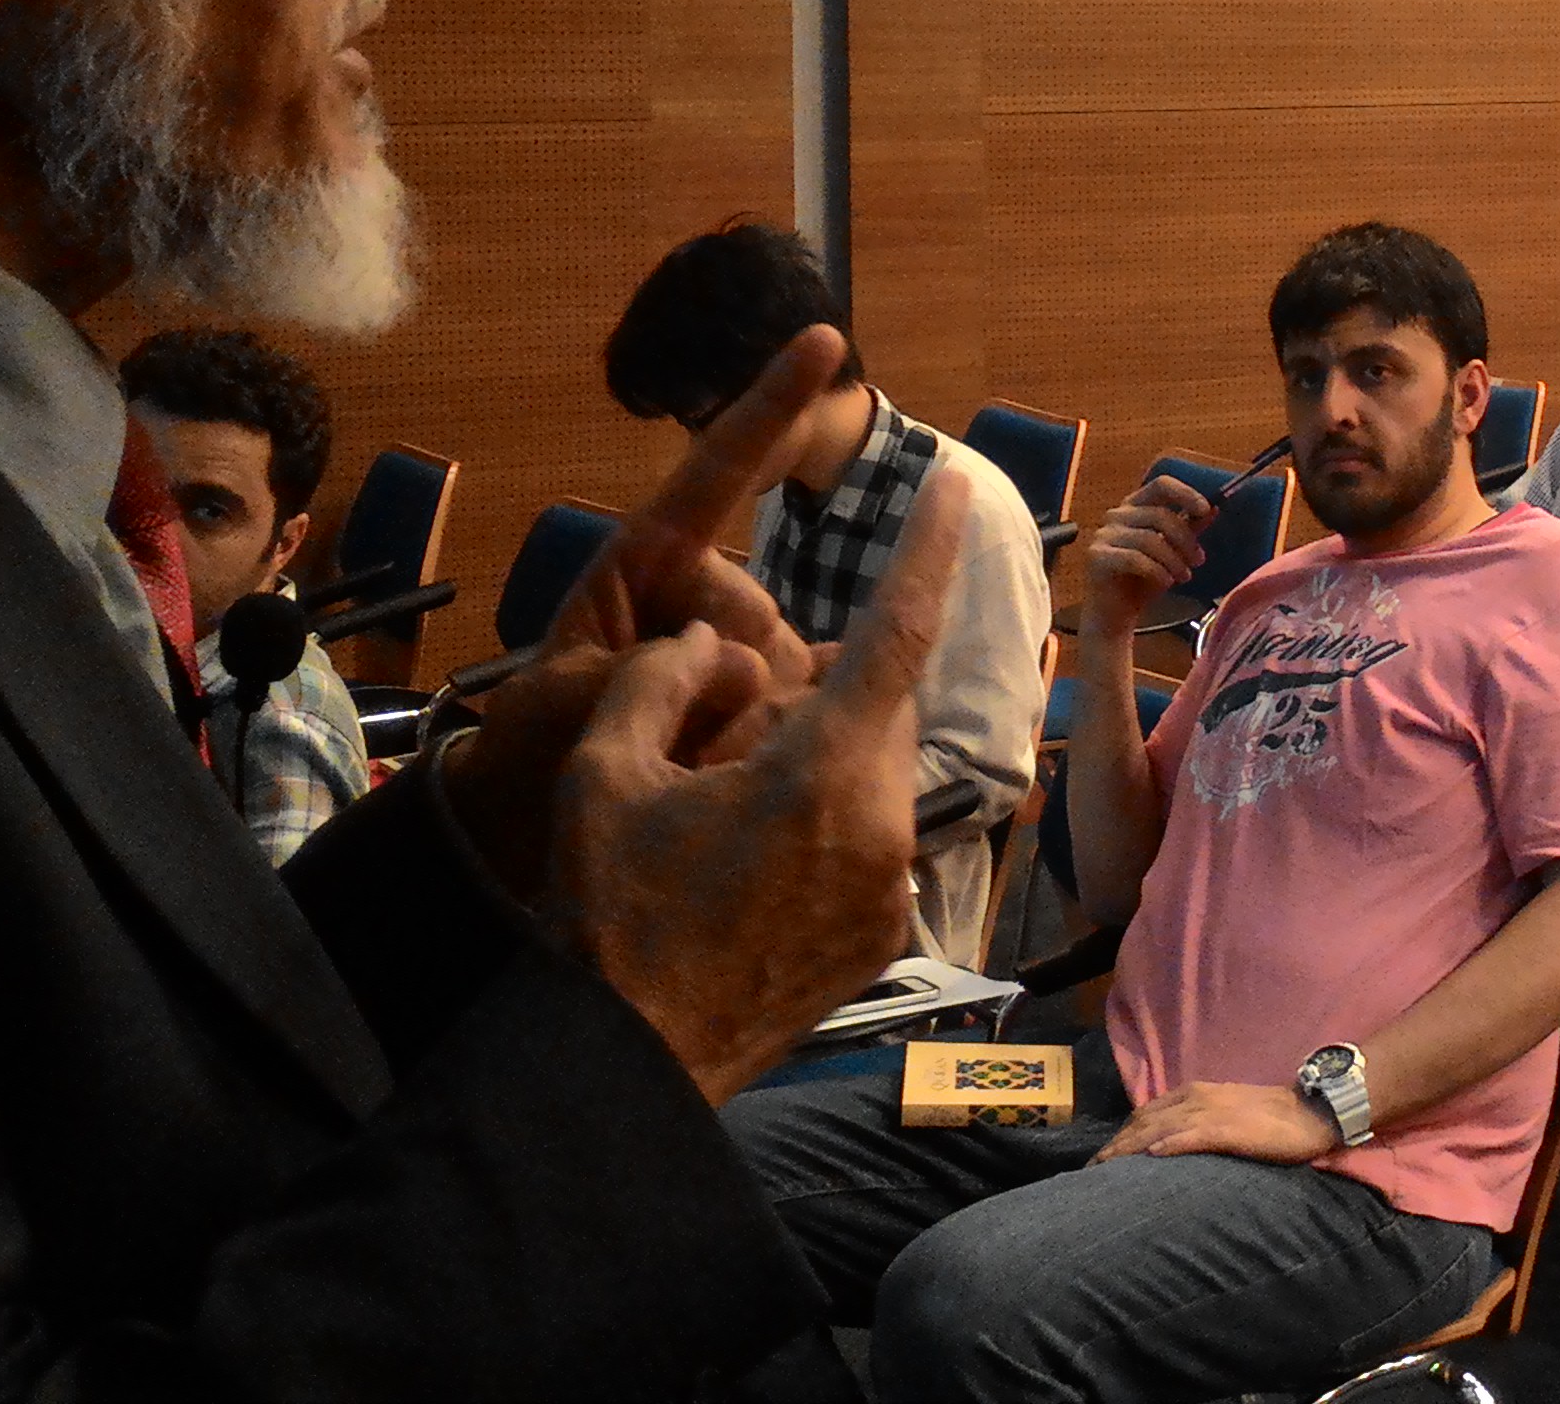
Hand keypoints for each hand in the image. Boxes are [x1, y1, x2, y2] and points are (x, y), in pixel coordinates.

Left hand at [443, 327, 855, 901]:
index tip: (823, 339)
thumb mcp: (561, 707)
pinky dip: (814, 721)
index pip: (713, 474)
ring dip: (747, 725)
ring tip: (679, 770)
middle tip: (658, 737)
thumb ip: (643, 680)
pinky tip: (822, 750)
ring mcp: (733, 653)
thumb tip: (752, 670)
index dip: (766, 407)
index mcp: (645, 566)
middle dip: (724, 677)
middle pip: (758, 614)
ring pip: (785, 670)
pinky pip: (812, 699)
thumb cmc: (528, 750)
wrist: (526, 833)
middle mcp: (700, 598)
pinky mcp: (762, 707)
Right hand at [545, 462, 975, 1102]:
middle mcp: (881, 826)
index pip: (897, 634)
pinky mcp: (884, 936)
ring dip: (812, 766)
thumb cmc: (607, 917)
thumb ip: (660, 680)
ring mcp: (892, 889)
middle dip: (816, 695)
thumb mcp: (601, 774)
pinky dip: (819, 828)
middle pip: (874, 710)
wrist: (629, 1067)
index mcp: (822, 774)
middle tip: (723, 736)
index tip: (958, 492)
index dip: (928, 554)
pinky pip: (867, 843)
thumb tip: (710, 642)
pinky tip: (741, 870)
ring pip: (869, 777)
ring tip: (716, 815)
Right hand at [1080, 473, 1217, 635]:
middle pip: (1160, 514)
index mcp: (1134, 507)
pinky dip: (1156, 570)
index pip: (1161, 485)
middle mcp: (1116, 515)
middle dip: (1186, 539)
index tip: (1206, 510)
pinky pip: (1134, 558)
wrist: (1115, 614)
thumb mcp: (1172, 552)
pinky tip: (1166, 582)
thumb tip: (1214, 508)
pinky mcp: (1096, 556)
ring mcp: (1103, 535)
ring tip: (1184, 576)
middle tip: (1199, 560)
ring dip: (1174, 560)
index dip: (1185, 494)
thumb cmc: (1142, 580)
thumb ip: (1189, 528)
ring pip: (1149, 538)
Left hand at [1092, 1080, 1342, 1165]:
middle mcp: (1195, 1098)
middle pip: (1143, 1121)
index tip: (1100, 1159)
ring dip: (1130, 1148)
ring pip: (1159, 1128)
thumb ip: (1195, 1123)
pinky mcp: (1229, 1129)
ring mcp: (1211, 1113)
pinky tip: (1153, 1156)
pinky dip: (1171, 1144)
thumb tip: (1164, 1144)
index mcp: (1193, 1094)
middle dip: (1115, 1146)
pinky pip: (1194, 1136)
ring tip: (1106, 1168)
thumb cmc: (1269, 1118)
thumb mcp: (1224, 1113)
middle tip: (1091, 1171)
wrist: (1309, 1112)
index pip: (1144, 1114)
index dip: (1120, 1136)